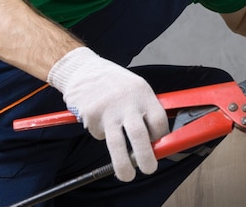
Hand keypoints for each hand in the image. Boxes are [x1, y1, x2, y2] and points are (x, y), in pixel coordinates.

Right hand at [47, 47, 168, 181]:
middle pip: (139, 135)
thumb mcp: (136, 87)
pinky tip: (101, 120)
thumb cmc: (114, 82)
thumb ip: (146, 109)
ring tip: (128, 175)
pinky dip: (103, 134)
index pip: (159, 120)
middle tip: (150, 169)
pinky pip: (100, 136)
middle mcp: (126, 102)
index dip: (162, 137)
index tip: (159, 146)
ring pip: (117, 144)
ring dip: (124, 164)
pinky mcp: (91, 118)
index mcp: (142, 93)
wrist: (83, 70)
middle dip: (146, 157)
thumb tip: (157, 138)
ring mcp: (107, 111)